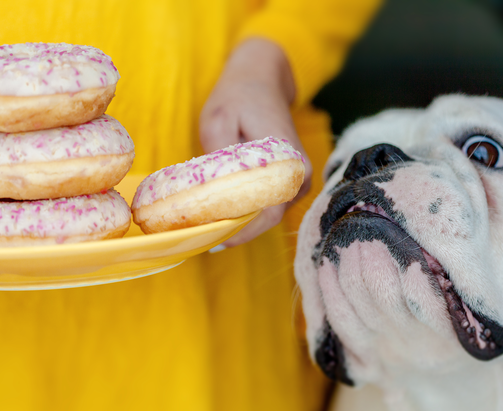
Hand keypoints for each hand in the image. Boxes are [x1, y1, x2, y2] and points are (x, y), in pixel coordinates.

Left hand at [199, 38, 312, 247]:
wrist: (260, 79)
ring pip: (268, 214)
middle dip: (236, 230)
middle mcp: (300, 174)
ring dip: (240, 222)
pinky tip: (221, 212)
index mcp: (287, 160)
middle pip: (268, 218)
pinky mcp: (291, 182)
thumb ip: (219, 157)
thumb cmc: (238, 96)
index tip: (214, 239)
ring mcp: (298, 180)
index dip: (241, 230)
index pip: (268, 212)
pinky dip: (247, 211)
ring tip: (207, 225)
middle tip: (202, 237)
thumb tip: (212, 195)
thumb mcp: (218, 120)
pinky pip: (269, 205)